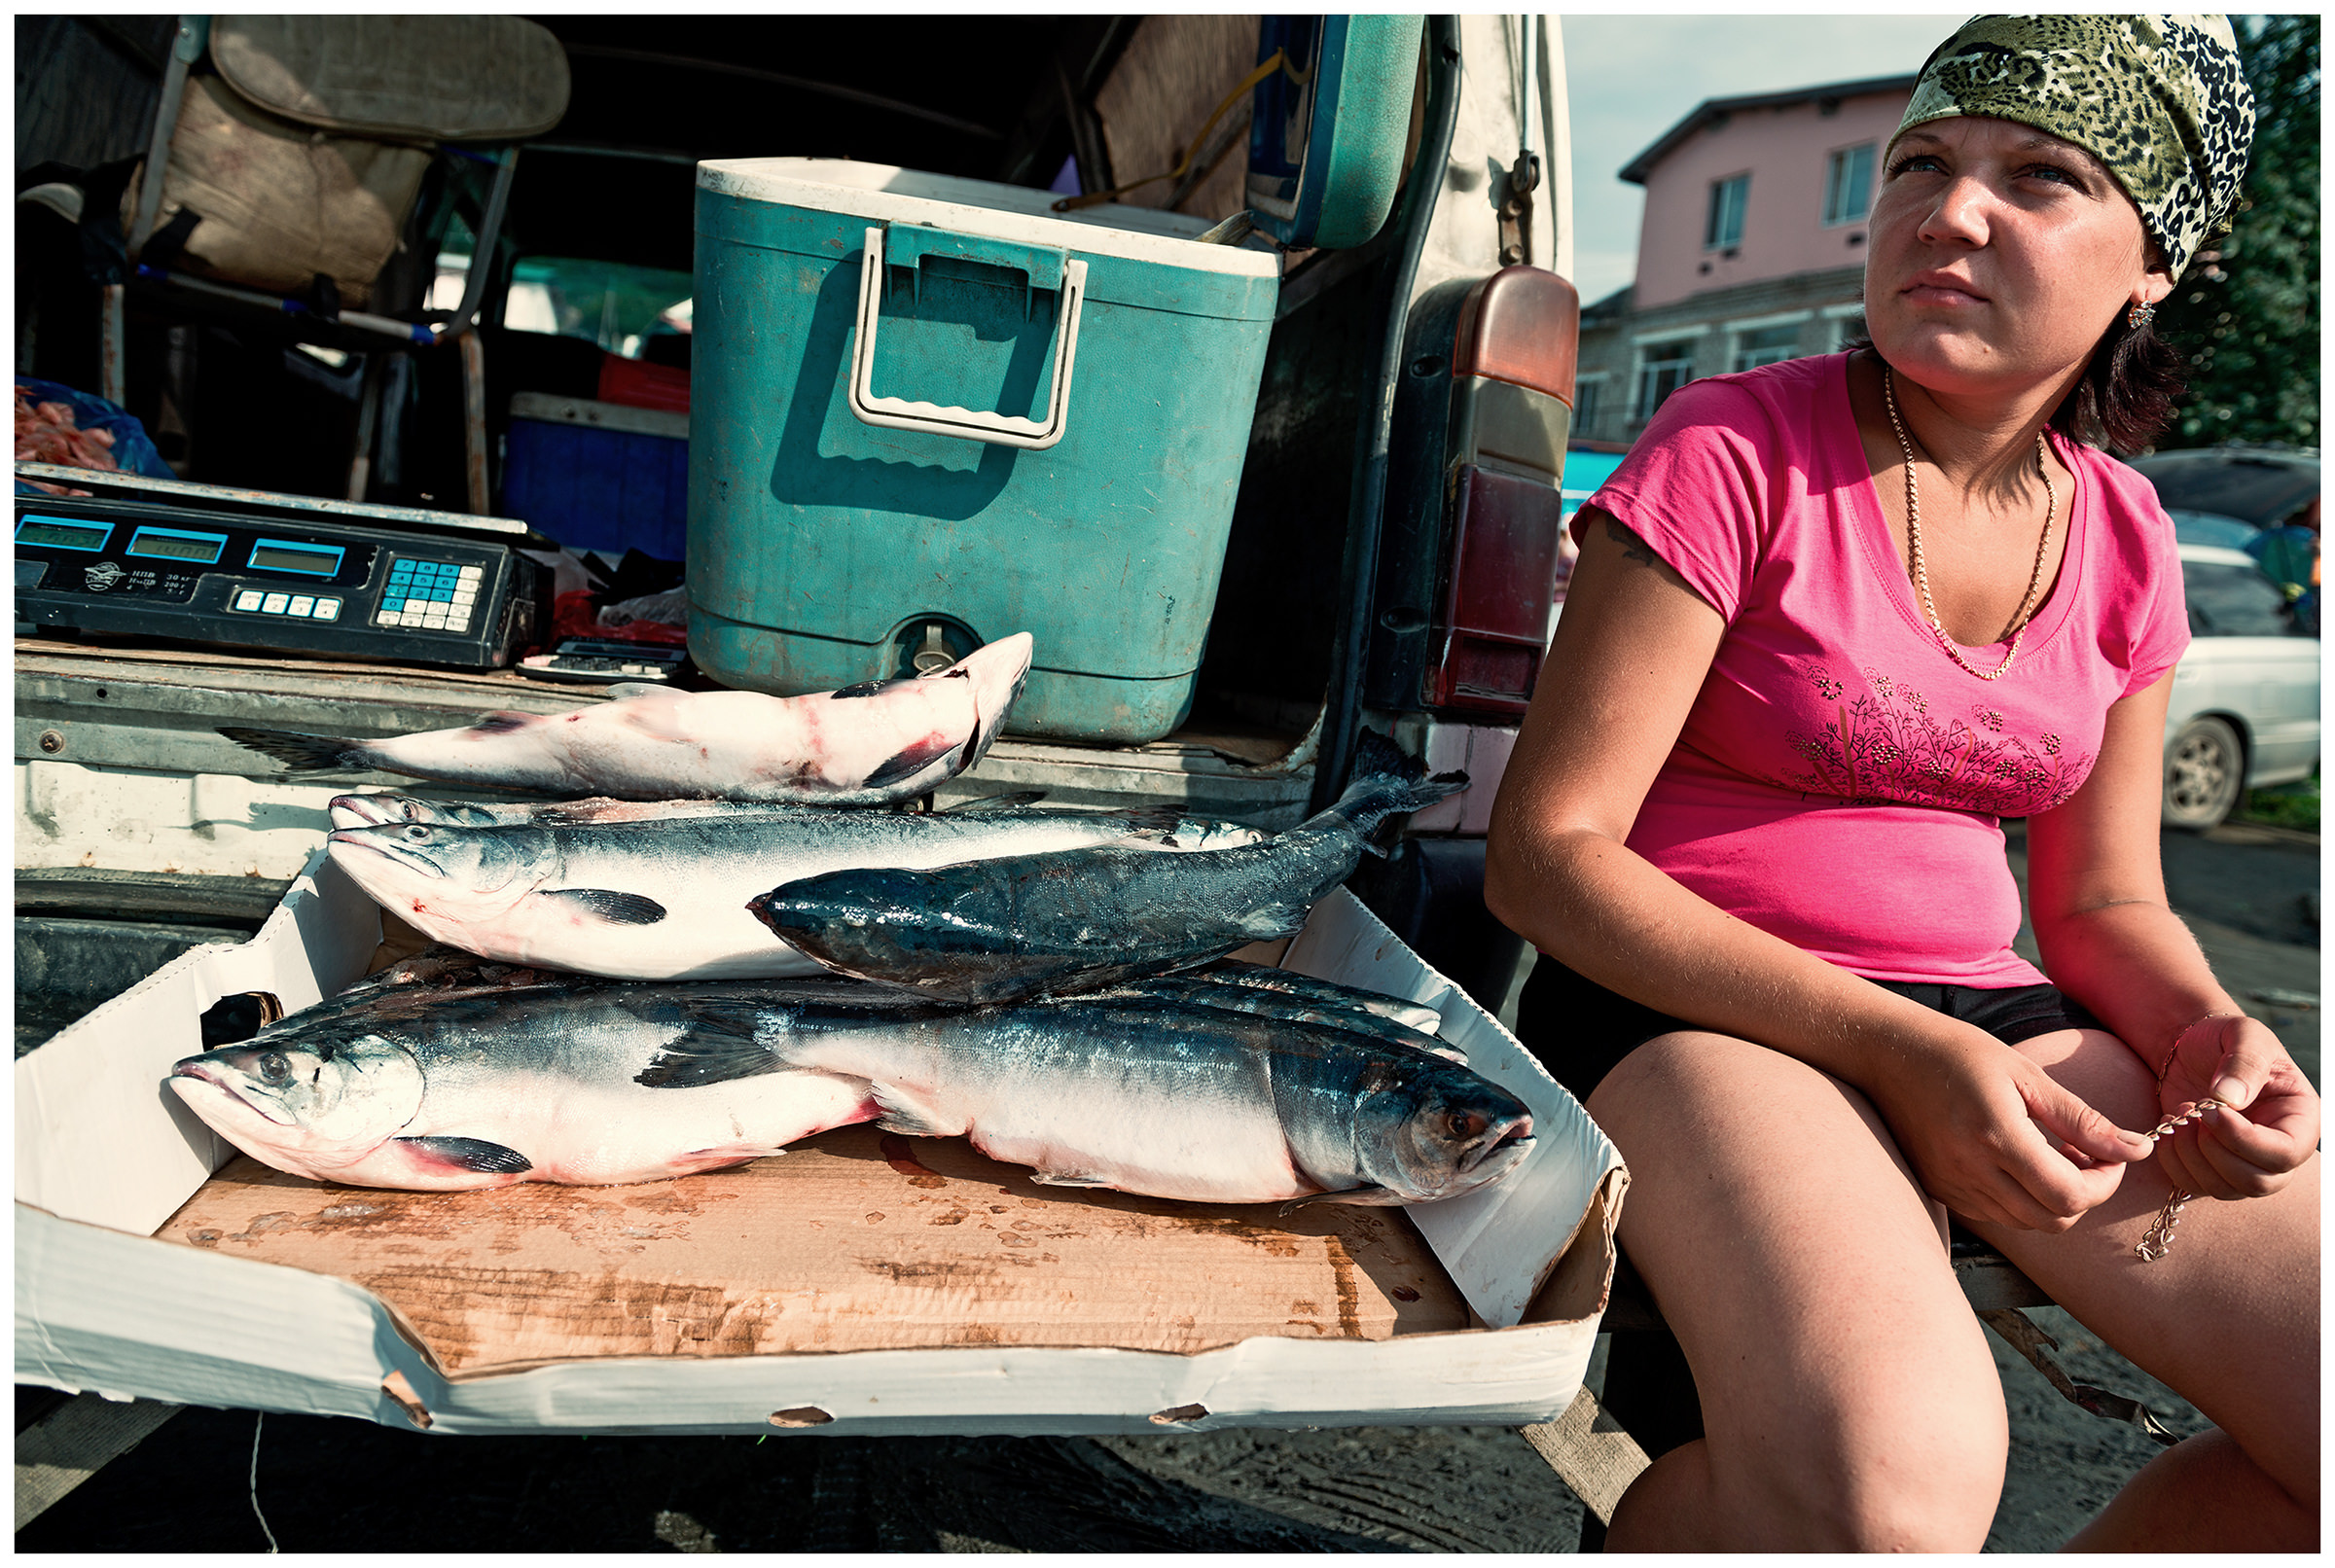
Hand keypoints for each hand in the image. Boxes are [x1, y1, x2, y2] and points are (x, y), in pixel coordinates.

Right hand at [1874, 1027, 2154, 1230]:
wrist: (1888, 1054)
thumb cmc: (1960, 1053)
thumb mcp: (2028, 1076)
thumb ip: (2083, 1119)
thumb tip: (2138, 1150)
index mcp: (1997, 1136)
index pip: (2070, 1195)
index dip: (2105, 1183)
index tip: (2111, 1155)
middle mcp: (1970, 1170)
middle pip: (2053, 1220)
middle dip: (2085, 1195)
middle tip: (2089, 1158)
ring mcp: (1951, 1185)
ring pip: (2026, 1223)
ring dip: (2053, 1199)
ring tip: (2052, 1156)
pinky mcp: (1938, 1189)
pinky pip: (1995, 1215)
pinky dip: (2020, 1199)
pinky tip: (2018, 1162)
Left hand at [2153, 1013, 2321, 1199]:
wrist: (2191, 1046)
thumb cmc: (2225, 1038)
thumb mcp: (2243, 1034)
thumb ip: (2244, 1062)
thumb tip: (2230, 1099)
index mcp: (2299, 1119)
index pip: (2285, 1154)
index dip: (2245, 1140)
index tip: (2212, 1112)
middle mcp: (2277, 1148)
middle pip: (2257, 1183)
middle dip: (2215, 1152)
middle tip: (2192, 1111)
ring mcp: (2244, 1161)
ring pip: (2224, 1189)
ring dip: (2191, 1156)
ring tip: (2180, 1114)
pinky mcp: (2211, 1165)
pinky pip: (2194, 1185)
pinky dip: (2173, 1163)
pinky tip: (2168, 1127)